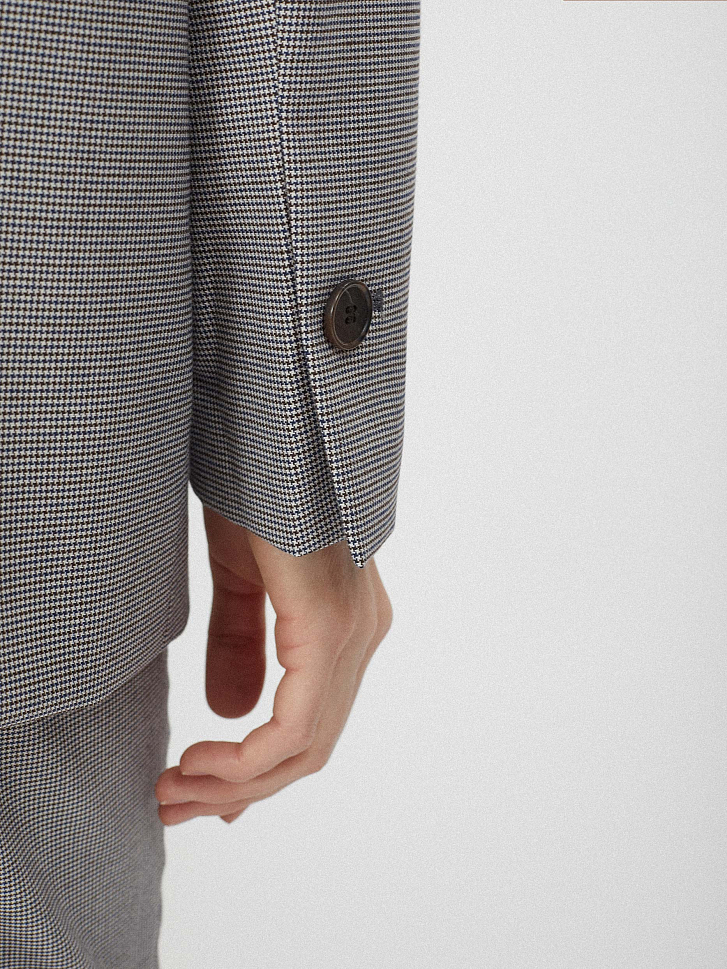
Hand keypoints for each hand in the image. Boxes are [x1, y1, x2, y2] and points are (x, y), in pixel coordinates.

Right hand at [155, 505, 392, 824]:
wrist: (278, 430)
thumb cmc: (263, 488)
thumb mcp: (242, 578)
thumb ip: (241, 643)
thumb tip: (231, 712)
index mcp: (345, 624)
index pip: (311, 723)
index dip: (257, 770)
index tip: (202, 792)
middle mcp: (362, 635)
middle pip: (310, 747)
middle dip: (240, 787)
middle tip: (172, 803)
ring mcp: (354, 633)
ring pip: (305, 748)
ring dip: (236, 782)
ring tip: (173, 791)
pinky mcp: (330, 626)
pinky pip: (296, 725)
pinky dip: (247, 759)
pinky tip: (200, 759)